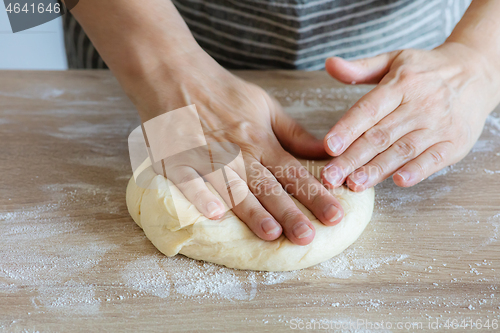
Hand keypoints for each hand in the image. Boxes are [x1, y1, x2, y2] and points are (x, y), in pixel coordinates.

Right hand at [125, 48, 344, 245]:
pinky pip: (189, 181)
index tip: (335, 216)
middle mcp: (237, 152)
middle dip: (289, 213)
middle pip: (267, 187)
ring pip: (233, 189)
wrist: (175, 72)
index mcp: (260, 140)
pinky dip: (201, 196)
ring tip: (270, 234)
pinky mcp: (177, 160)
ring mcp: (207, 157)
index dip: (315, 195)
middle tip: (307, 237)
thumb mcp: (265, 105)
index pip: (294, 172)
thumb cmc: (223, 92)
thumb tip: (324, 152)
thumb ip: (293, 133)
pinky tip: (215, 214)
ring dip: (252, 211)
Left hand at [321, 42, 499, 190]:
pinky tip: (399, 181)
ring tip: (354, 184)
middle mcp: (419, 105)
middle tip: (331, 176)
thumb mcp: (394, 60)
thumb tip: (329, 64)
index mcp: (400, 84)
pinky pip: (434, 159)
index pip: (369, 109)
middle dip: (353, 158)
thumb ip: (360, 68)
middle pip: (380, 135)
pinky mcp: (455, 142)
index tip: (329, 146)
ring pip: (402, 150)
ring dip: (377, 169)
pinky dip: (417, 171)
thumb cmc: (426, 70)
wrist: (478, 71)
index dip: (347, 128)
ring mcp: (438, 125)